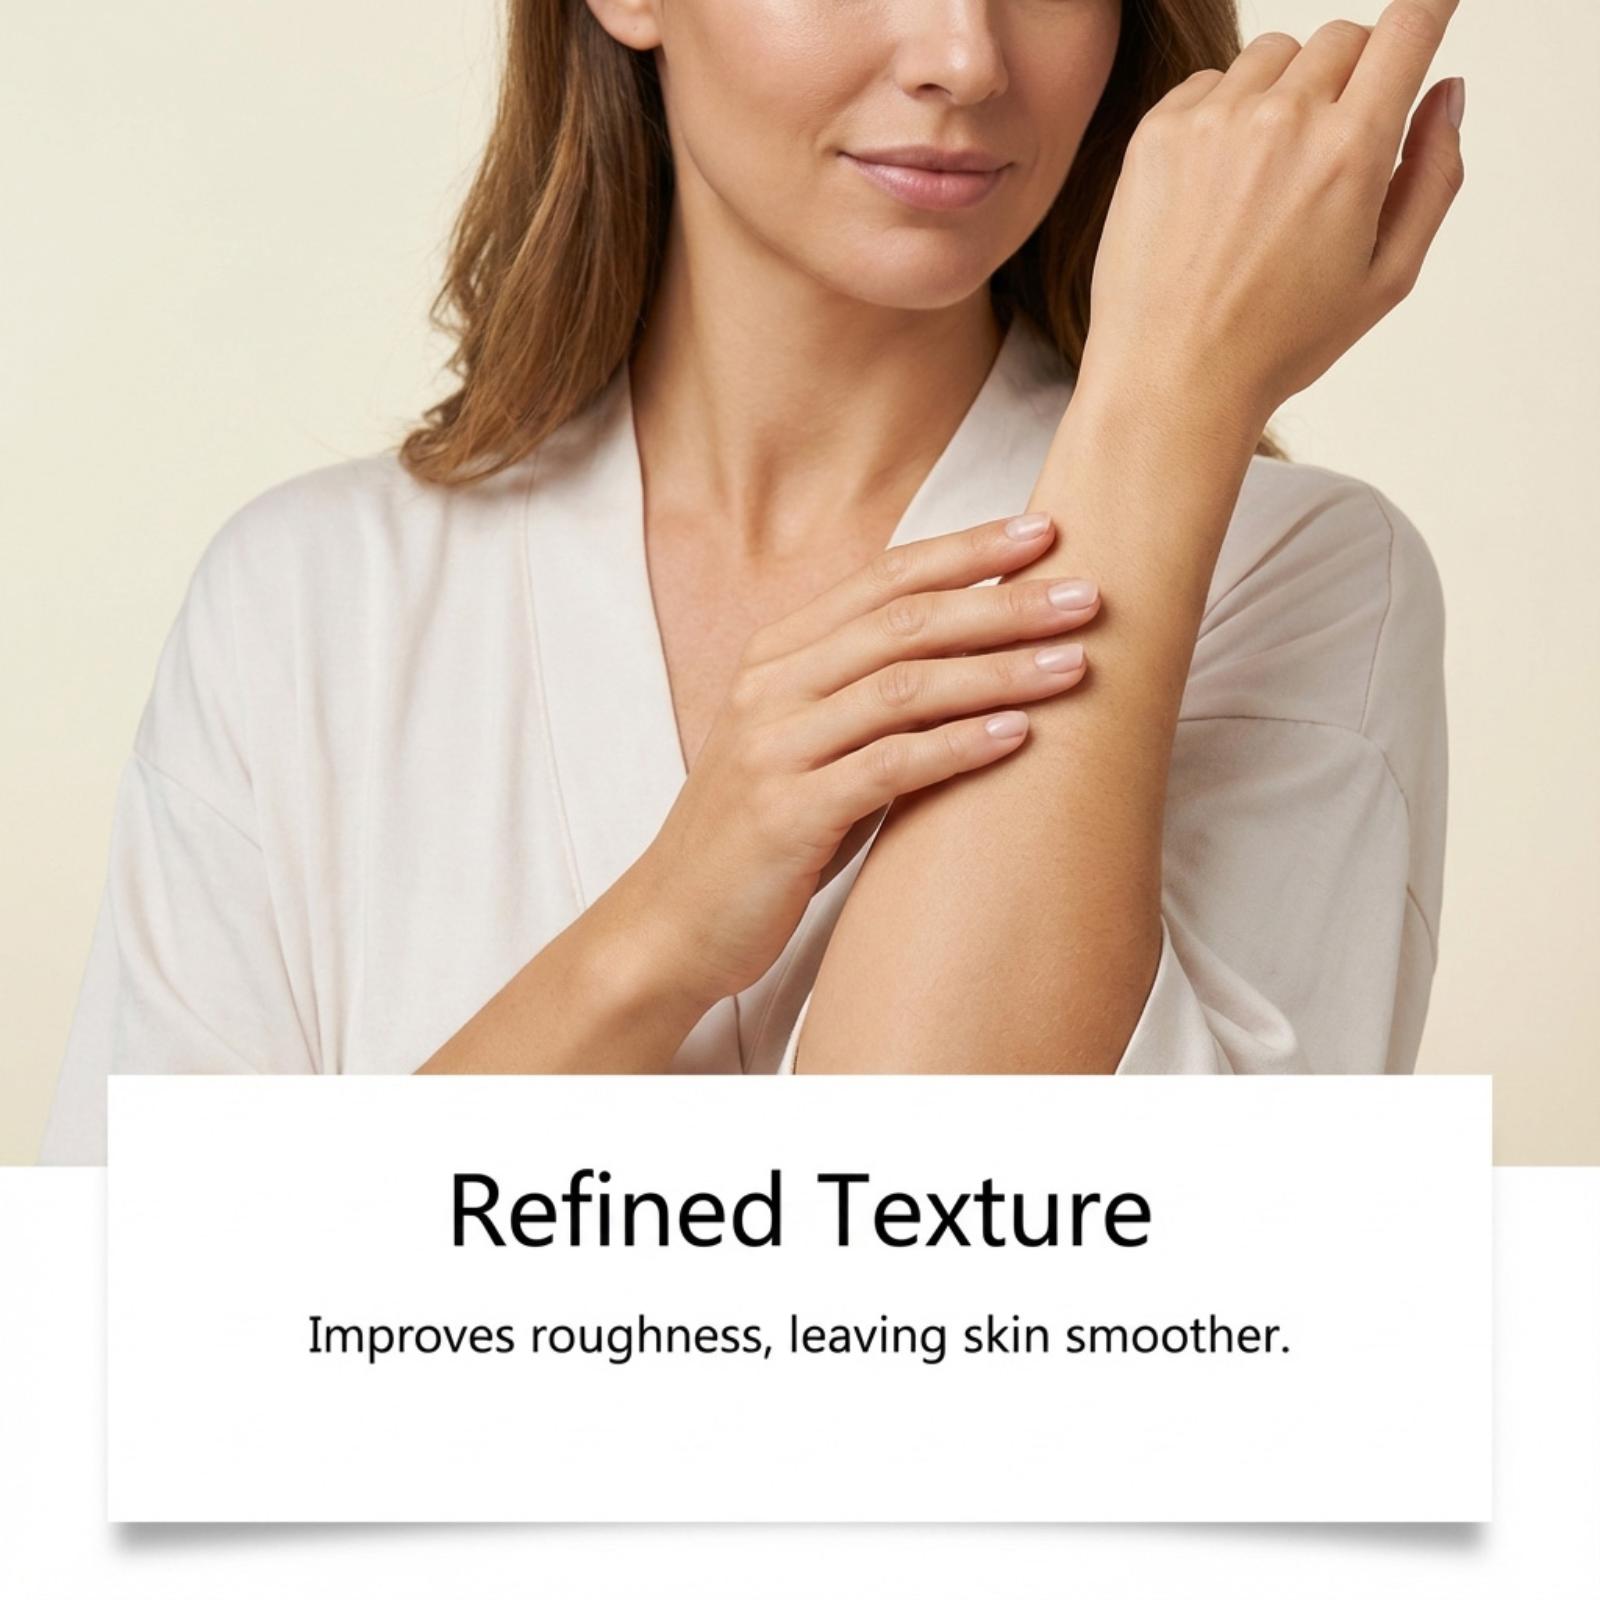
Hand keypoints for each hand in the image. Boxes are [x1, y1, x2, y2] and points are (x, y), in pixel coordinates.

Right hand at [626, 513, 1102, 1004]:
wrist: (674, 923)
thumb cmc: (763, 833)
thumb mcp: (808, 744)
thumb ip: (868, 696)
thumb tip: (977, 653)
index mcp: (776, 658)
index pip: (882, 581)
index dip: (965, 551)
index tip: (1043, 533)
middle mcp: (771, 689)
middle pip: (903, 623)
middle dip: (1002, 602)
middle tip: (1086, 594)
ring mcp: (773, 749)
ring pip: (902, 687)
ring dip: (997, 670)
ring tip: (1075, 664)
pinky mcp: (786, 815)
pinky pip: (887, 767)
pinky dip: (959, 747)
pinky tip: (1020, 736)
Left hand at [1081, 1, 1464, 436]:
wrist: (1170, 379)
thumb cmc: (1279, 343)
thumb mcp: (1386, 277)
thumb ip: (1434, 175)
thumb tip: (1448, 90)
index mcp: (1350, 151)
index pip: (1408, 27)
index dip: (1429, 10)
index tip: (1430, 11)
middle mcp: (1281, 120)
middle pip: (1342, 38)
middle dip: (1353, 78)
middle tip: (1331, 153)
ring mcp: (1212, 122)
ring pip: (1274, 55)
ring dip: (1286, 93)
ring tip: (1269, 178)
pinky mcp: (1156, 134)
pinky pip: (1210, 84)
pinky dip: (1224, 114)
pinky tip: (1219, 186)